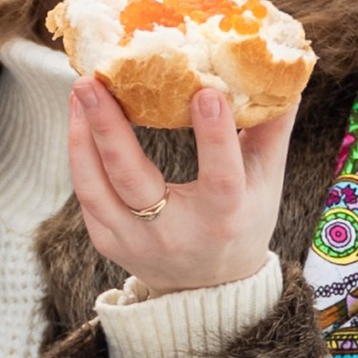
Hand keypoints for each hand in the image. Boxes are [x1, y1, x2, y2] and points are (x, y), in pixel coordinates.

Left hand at [68, 76, 292, 295]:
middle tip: (92, 81)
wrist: (208, 288)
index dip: (214, 137)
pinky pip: (87, 195)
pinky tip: (80, 118)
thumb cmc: (242, 221)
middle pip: (134, 181)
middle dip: (109, 128)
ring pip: (96, 189)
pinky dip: (80, 155)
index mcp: (224, 218)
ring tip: (81, 91)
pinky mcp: (109, 242)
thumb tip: (278, 70)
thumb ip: (271, 128)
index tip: (204, 91)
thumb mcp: (267, 181)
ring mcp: (135, 242)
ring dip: (83, 136)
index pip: (221, 179)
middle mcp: (175, 234)